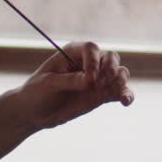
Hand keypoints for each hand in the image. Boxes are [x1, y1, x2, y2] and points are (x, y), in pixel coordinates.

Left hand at [19, 41, 133, 131]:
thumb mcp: (48, 84)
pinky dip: (126, 95)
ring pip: (119, 73)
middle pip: (110, 57)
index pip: (91, 48)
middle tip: (98, 85)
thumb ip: (70, 81)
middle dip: (110, 69)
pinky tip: (126, 102)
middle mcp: (88, 63)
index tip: (90, 79)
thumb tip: (91, 81)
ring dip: (120, 81)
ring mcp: (97, 79)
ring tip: (116, 94)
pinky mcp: (102, 95)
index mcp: (72, 53)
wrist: (34, 112)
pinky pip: (120, 92)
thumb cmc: (37, 92)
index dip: (94, 61)